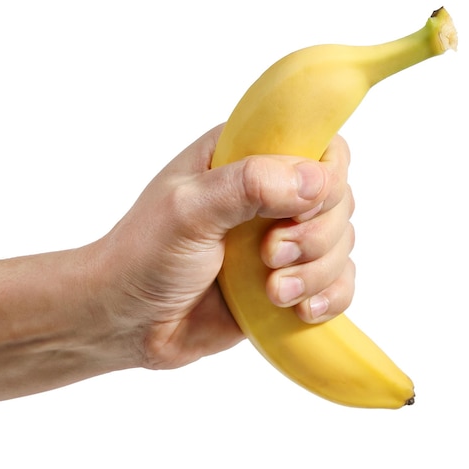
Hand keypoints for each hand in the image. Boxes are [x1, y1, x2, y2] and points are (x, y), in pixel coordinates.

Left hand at [93, 124, 354, 369]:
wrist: (126, 321)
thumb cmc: (145, 256)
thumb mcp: (188, 210)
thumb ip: (249, 185)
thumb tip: (317, 180)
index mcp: (246, 156)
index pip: (320, 147)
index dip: (325, 179)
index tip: (295, 211)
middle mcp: (271, 193)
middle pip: (340, 199)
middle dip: (315, 236)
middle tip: (270, 257)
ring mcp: (282, 239)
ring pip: (342, 244)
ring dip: (317, 272)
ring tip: (273, 293)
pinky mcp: (288, 280)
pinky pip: (338, 282)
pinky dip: (330, 297)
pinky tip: (301, 310)